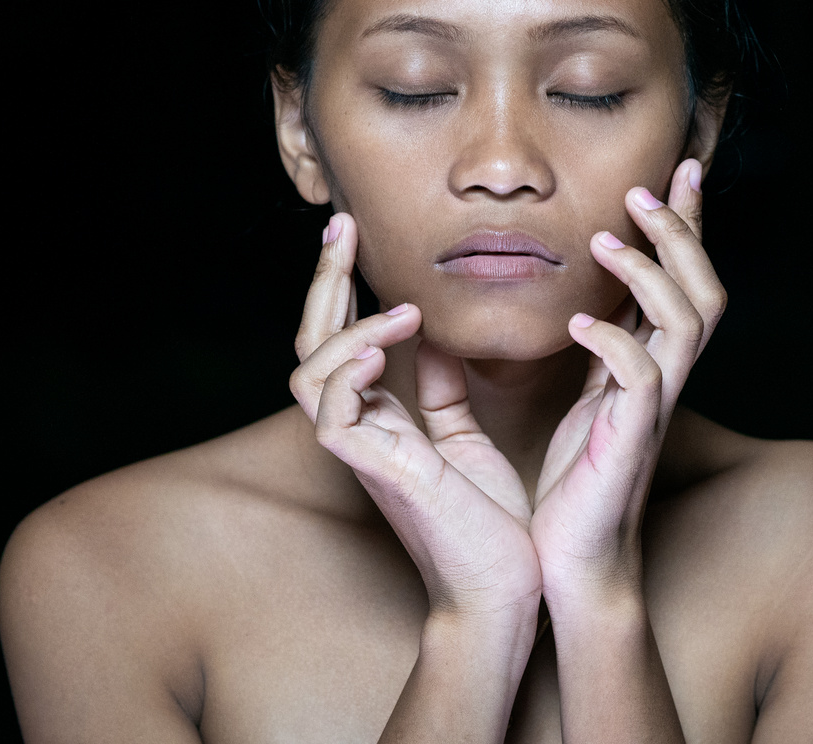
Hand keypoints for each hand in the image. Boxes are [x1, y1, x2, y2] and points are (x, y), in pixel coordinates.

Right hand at [290, 213, 541, 620]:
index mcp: (380, 419)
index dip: (341, 286)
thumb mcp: (465, 438)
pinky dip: (350, 371)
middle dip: (323, 281)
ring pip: (309, 372)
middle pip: (310, 343)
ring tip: (403, 310)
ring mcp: (359, 451)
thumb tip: (443, 339)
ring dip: (349, 327)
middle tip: (342, 227)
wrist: (504, 586)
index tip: (354, 234)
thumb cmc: (488, 523)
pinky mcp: (371, 470)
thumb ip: (445, 390)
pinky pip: (332, 411)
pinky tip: (384, 347)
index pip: (341, 338)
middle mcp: (359, 429)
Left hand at [529, 158, 725, 600]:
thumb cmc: (572, 485)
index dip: (688, 227)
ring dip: (652, 272)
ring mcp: (655, 409)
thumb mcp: (578, 398)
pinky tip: (578, 322)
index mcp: (653, 366)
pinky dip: (612, 341)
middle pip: (705, 290)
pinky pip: (641, 377)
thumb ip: (584, 350)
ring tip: (607, 241)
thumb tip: (568, 297)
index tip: (678, 170)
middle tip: (642, 190)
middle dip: (681, 234)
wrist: (572, 562)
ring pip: (688, 321)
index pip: (684, 282)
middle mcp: (665, 381)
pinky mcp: (632, 439)